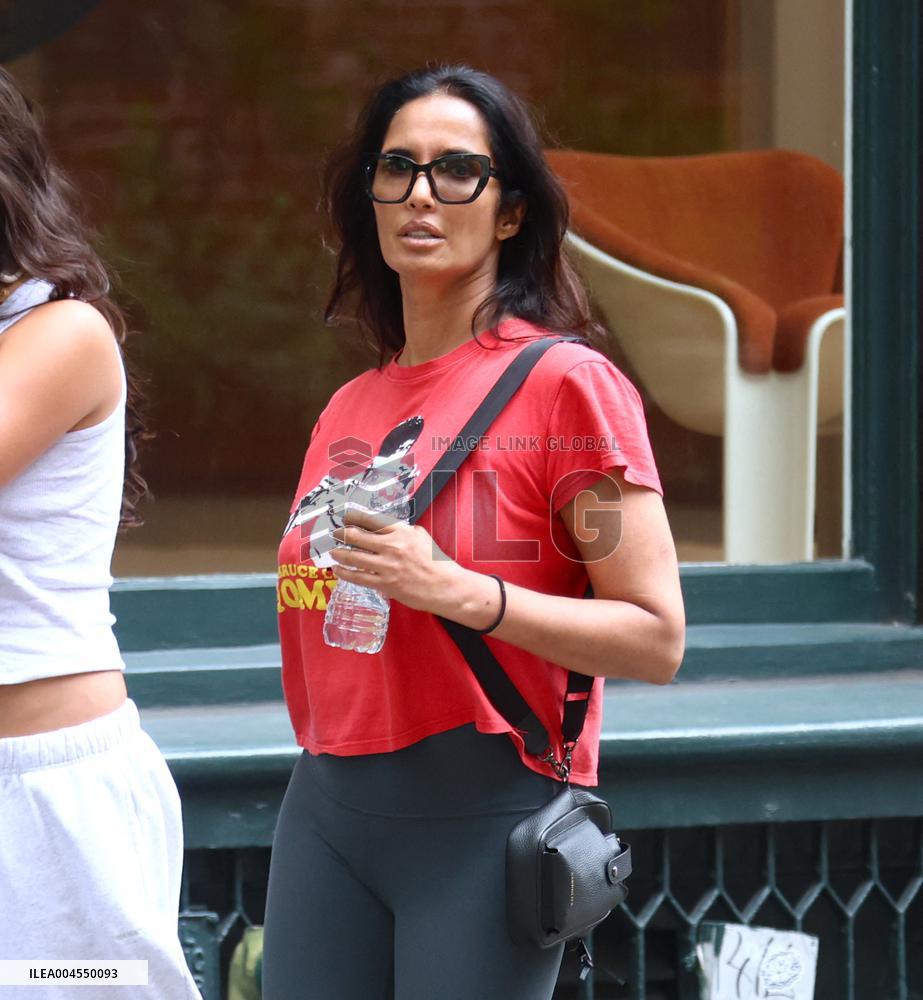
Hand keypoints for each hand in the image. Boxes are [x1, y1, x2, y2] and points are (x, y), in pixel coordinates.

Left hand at [329, 503, 458, 612]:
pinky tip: (338, 570)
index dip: (353, 517)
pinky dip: (345, 572)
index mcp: (402, 531)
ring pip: (354, 556)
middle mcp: (392, 546)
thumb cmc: (436, 562)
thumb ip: (403, 531)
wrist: (446, 586)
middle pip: (357, 536)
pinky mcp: (385, 584)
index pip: (371, 520)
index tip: (345, 517)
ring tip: (333, 552)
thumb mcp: (421, 537)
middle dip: (341, 534)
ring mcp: (387, 565)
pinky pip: (358, 577)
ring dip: (340, 553)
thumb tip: (386, 529)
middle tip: (334, 533)